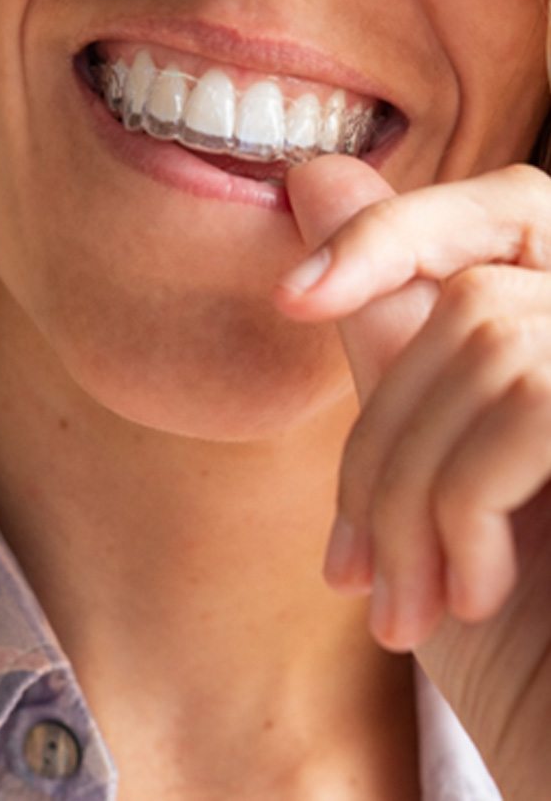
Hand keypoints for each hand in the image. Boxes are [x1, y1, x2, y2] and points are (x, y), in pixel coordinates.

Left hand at [273, 155, 550, 797]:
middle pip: (462, 301)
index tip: (294, 297)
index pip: (503, 210)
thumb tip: (317, 180)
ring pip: (479, 343)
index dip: (396, 232)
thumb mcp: (428, 473)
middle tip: (351, 566)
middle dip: (380, 441)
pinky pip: (523, 396)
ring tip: (403, 601)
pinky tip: (468, 594)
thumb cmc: (519, 636)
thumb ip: (388, 328)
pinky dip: (461, 507)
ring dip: (410, 493)